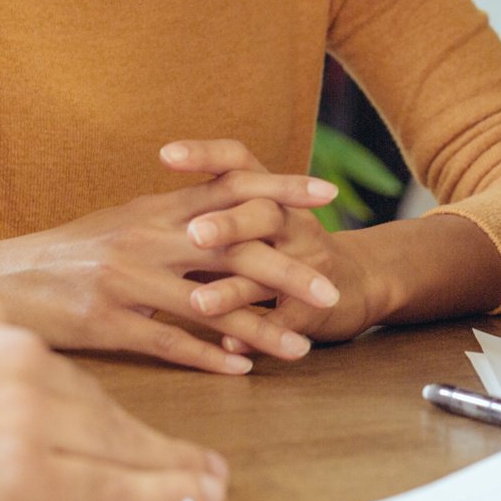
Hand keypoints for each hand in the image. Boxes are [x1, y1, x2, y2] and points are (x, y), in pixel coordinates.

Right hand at [0, 148, 343, 372]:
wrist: (0, 279)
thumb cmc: (69, 253)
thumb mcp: (122, 220)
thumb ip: (173, 214)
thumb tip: (227, 207)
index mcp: (154, 208)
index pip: (229, 187)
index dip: (280, 188)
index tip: (327, 195)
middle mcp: (146, 238)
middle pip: (233, 251)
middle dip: (288, 271)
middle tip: (330, 290)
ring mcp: (128, 281)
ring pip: (210, 306)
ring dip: (260, 329)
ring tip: (301, 348)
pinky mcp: (109, 323)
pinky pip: (170, 344)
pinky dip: (210, 357)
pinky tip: (242, 370)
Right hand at [0, 287, 226, 500]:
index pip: (74, 370)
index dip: (117, 406)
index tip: (151, 426)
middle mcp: (22, 356)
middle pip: (107, 406)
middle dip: (156, 444)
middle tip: (205, 467)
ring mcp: (26, 413)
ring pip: (116, 445)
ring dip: (167, 471)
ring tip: (204, 486)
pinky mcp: (21, 474)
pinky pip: (104, 487)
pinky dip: (156, 495)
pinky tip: (189, 500)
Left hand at [160, 139, 390, 345]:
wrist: (356, 283)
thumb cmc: (283, 249)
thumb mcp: (255, 221)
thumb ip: (210, 211)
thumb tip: (144, 207)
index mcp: (268, 196)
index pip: (238, 164)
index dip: (205, 156)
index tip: (164, 154)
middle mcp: (292, 222)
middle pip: (262, 212)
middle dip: (229, 224)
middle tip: (194, 234)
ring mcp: (307, 262)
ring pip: (273, 270)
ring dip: (235, 288)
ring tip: (199, 304)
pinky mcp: (316, 305)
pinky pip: (287, 318)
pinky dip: (259, 332)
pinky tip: (230, 346)